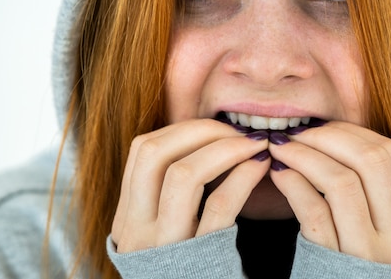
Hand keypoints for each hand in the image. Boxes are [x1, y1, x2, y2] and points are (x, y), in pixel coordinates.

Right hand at [111, 119, 269, 252]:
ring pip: (183, 175)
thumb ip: (170, 191)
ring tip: (256, 144)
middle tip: (239, 130)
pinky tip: (261, 166)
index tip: (217, 125)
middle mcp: (136, 230)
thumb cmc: (189, 268)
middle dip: (202, 131)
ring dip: (225, 149)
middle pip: (155, 153)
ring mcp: (165, 247)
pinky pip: (219, 207)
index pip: (142, 150)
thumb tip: (208, 138)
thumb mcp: (164, 229)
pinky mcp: (199, 260)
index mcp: (128, 216)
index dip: (182, 128)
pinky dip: (243, 177)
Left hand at [269, 121, 390, 263]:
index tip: (321, 126)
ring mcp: (369, 255)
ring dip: (305, 156)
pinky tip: (278, 174)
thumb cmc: (353, 269)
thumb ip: (368, 192)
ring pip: (342, 183)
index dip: (352, 132)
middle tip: (295, 131)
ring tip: (279, 148)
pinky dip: (295, 186)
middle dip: (327, 137)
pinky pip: (316, 215)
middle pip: (370, 161)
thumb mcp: (376, 232)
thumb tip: (327, 136)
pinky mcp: (335, 267)